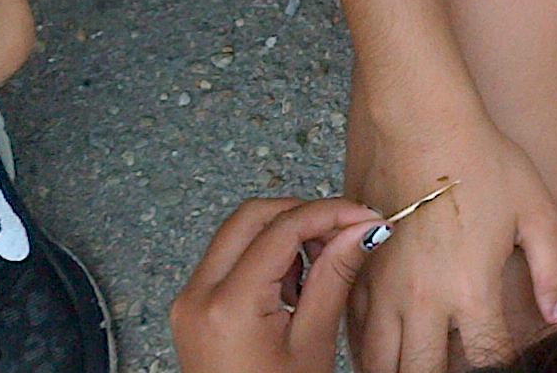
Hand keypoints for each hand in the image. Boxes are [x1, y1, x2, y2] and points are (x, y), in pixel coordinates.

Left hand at [172, 196, 383, 372]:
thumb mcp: (313, 342)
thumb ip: (335, 275)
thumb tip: (362, 229)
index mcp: (229, 304)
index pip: (283, 227)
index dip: (331, 213)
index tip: (366, 217)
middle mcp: (198, 295)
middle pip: (252, 216)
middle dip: (303, 214)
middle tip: (343, 231)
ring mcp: (190, 302)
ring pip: (238, 233)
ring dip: (283, 232)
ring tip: (320, 264)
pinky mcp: (193, 309)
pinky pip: (228, 258)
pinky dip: (264, 254)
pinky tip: (294, 283)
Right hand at [344, 107, 556, 372]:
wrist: (420, 122)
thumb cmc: (482, 160)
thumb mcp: (536, 209)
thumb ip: (554, 268)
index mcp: (471, 290)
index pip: (487, 359)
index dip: (501, 366)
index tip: (505, 357)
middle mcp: (423, 301)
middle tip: (456, 362)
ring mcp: (383, 290)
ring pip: (379, 364)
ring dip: (402, 368)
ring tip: (421, 360)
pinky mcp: (358, 272)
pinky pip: (354, 334)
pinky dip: (370, 349)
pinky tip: (388, 343)